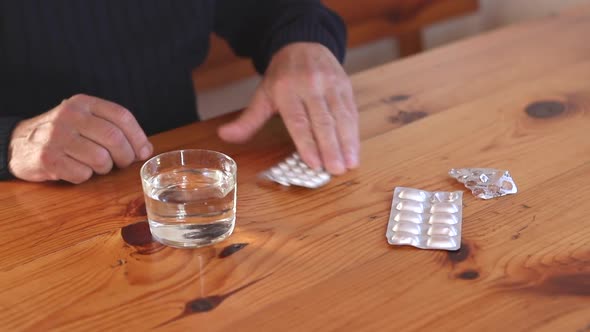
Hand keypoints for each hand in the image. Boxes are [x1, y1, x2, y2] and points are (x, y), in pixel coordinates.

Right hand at [8, 94, 152, 183]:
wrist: (19, 143)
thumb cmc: (63, 134)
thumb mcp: (86, 121)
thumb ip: (115, 129)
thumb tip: (146, 150)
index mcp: (83, 103)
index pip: (122, 116)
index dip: (139, 137)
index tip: (143, 152)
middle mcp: (70, 116)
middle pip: (115, 138)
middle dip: (125, 156)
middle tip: (122, 163)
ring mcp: (57, 136)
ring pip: (101, 159)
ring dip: (104, 169)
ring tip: (95, 166)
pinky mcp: (48, 158)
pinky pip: (82, 174)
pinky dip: (85, 177)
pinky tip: (76, 169)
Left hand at [218, 42, 358, 174]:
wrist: (303, 44)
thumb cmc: (282, 76)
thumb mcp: (263, 95)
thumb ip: (248, 120)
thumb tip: (225, 136)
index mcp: (287, 89)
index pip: (298, 121)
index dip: (307, 143)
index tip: (314, 163)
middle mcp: (311, 86)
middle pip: (322, 121)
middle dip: (331, 148)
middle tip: (336, 170)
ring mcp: (331, 84)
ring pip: (341, 117)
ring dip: (347, 142)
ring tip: (350, 163)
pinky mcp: (345, 85)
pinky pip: (351, 111)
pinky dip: (354, 132)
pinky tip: (355, 149)